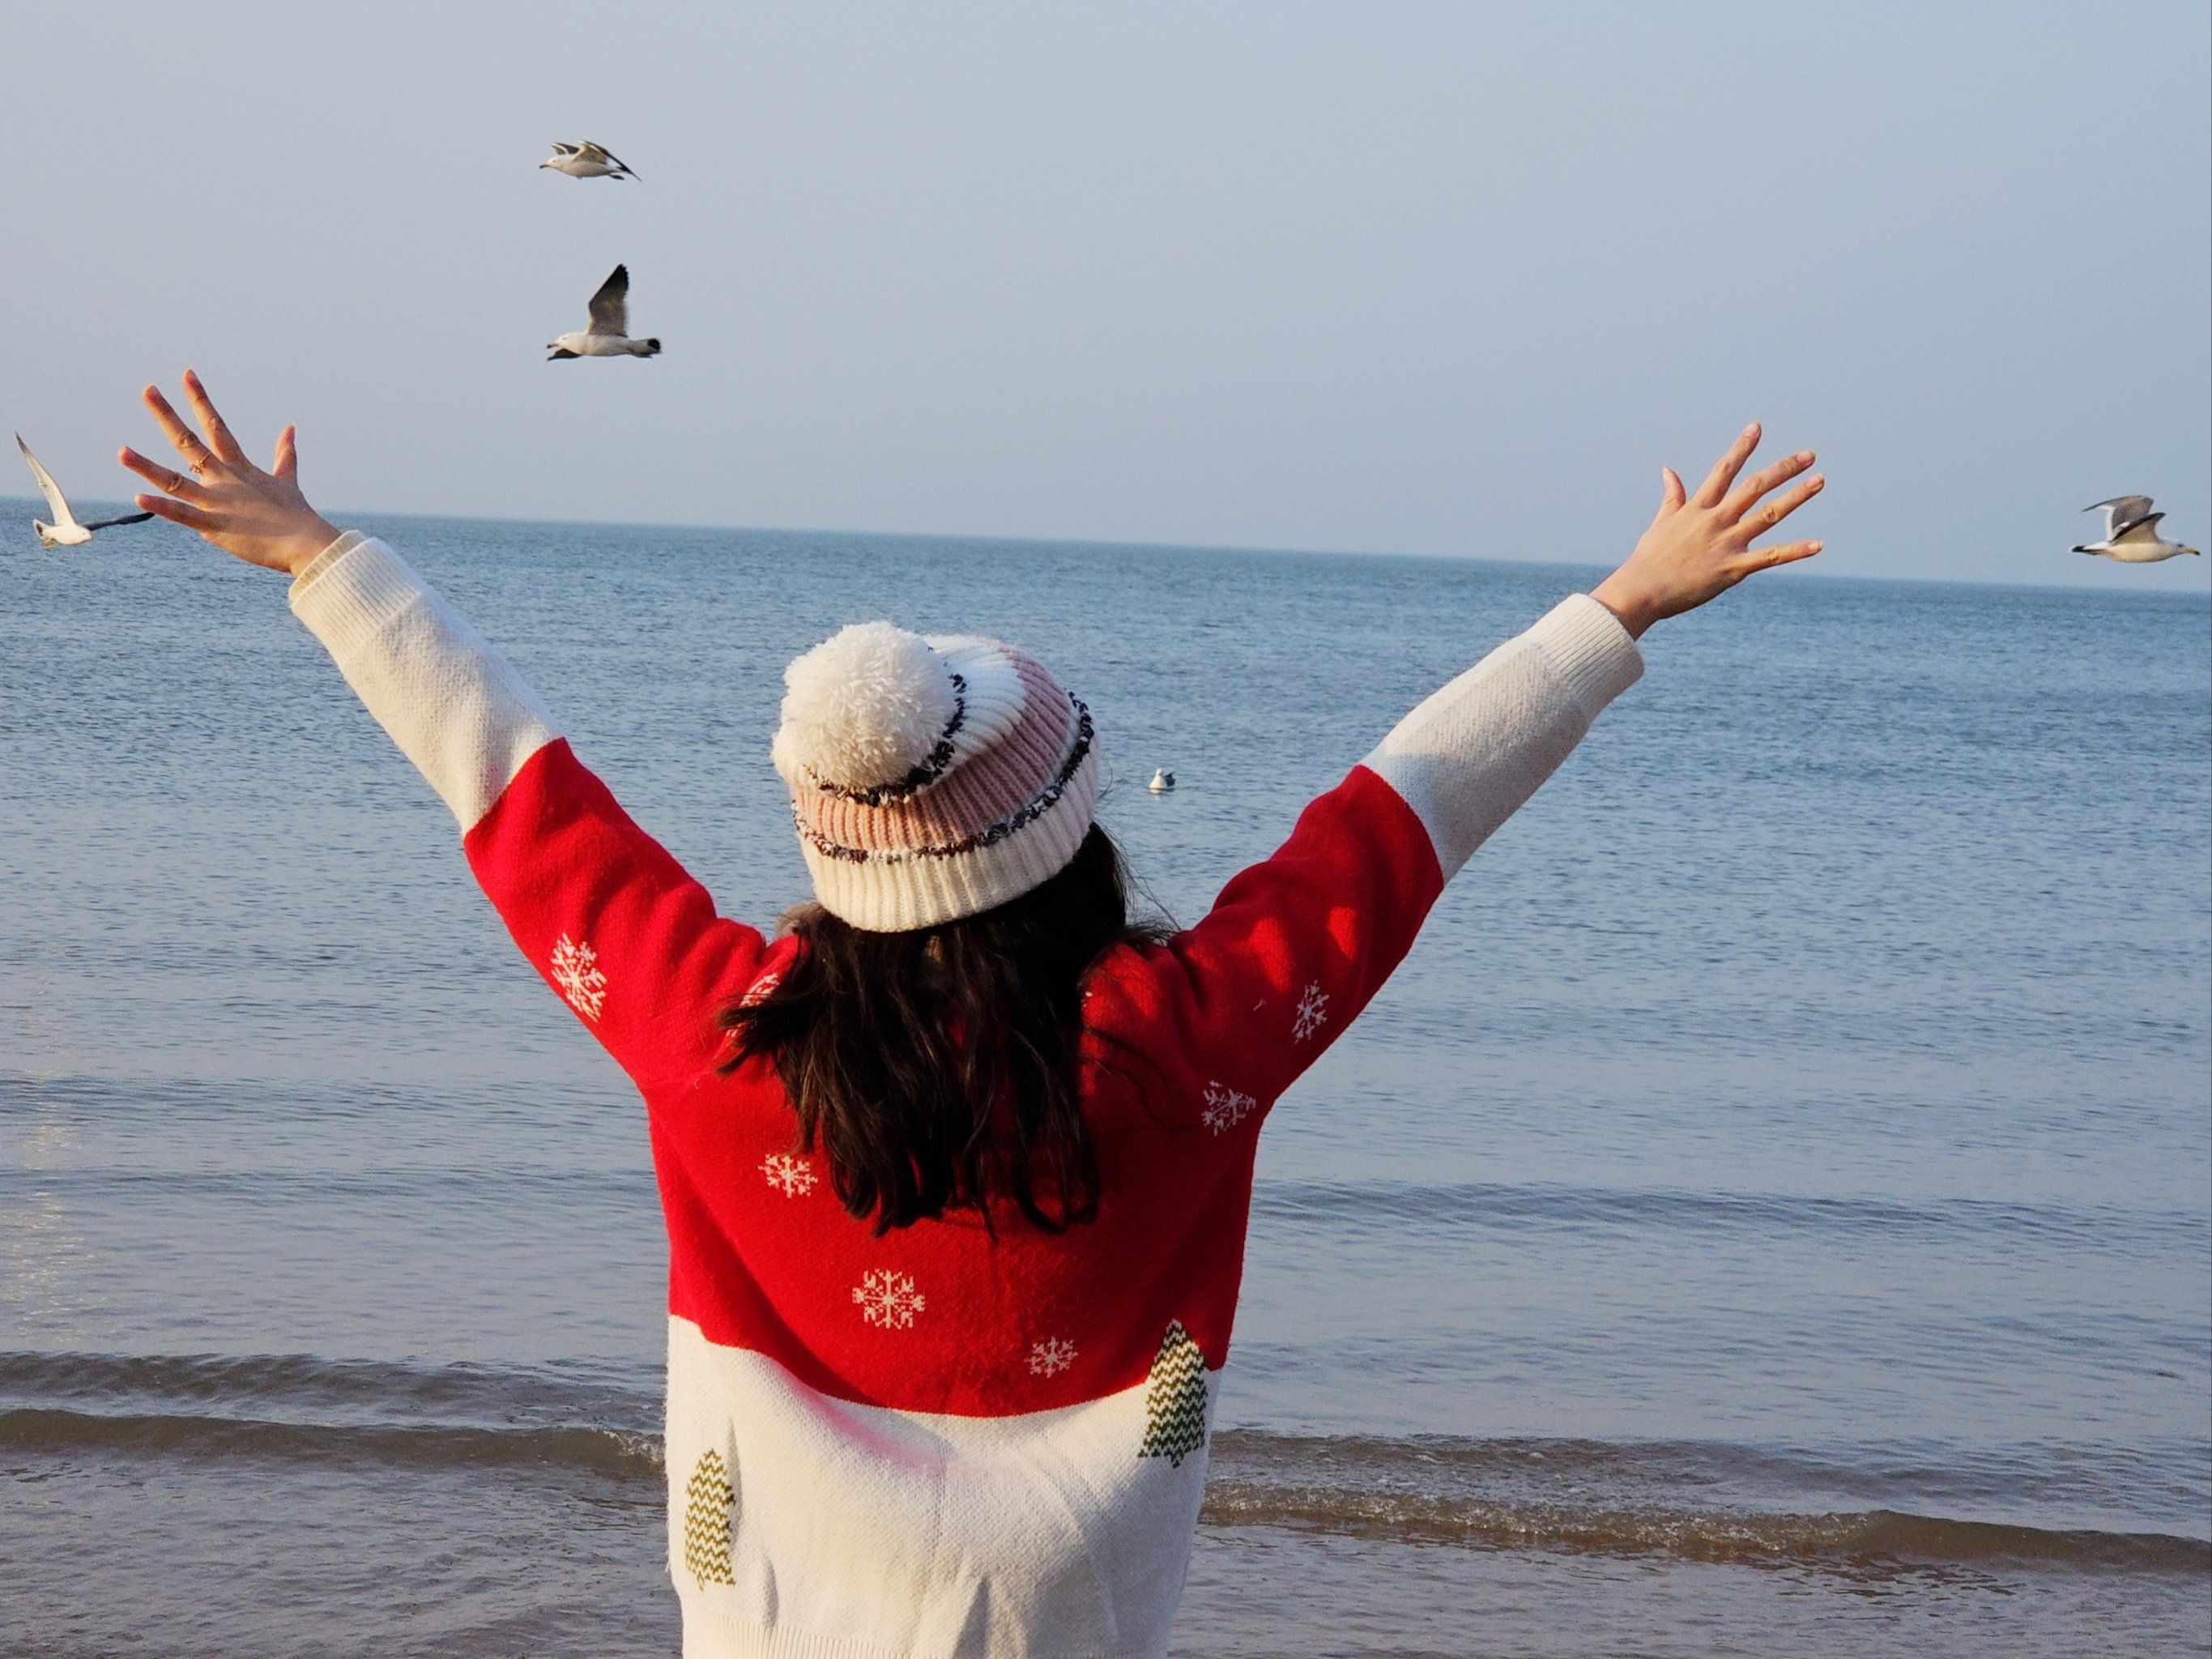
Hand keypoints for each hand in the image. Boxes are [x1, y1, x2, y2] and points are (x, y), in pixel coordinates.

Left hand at [120, 371, 338, 576]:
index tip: (186, 375)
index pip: (216, 426)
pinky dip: (162, 507)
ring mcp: (217, 502)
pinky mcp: (215, 526)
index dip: (199, 399)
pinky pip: (183, 515)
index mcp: (239, 467)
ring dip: (146, 467)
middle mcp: (224, 478)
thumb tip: (290, 429)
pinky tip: (139, 497)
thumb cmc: (297, 516)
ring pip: (175, 480)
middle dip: (167, 415)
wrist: (308, 543)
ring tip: (121, 451)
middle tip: (147, 390)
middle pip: (189, 442)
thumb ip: (285, 455)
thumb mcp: (288, 480)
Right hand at [1591, 423, 1823, 638]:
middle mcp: (1715, 520)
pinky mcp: (1732, 569)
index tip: (1757, 428)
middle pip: (1755, 486)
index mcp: (1697, 508)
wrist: (1641, 590)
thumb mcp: (1660, 523)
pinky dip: (1795, 551)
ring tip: (1819, 480)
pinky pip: (1770, 558)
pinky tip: (1818, 544)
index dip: (1741, 447)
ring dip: (1796, 496)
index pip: (1724, 470)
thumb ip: (1671, 496)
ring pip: (1768, 514)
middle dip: (1783, 468)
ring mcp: (1726, 543)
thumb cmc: (1648, 560)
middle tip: (1809, 455)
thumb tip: (1668, 470)